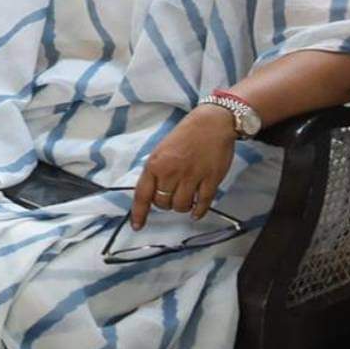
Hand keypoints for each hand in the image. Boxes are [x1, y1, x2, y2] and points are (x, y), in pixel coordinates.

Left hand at [129, 105, 237, 228]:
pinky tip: (197, 210)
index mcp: (155, 164)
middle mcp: (171, 172)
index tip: (137, 226)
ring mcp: (192, 176)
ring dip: (182, 207)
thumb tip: (151, 193)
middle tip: (172, 195)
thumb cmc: (185, 135)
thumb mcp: (161, 150)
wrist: (212, 123)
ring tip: (186, 198)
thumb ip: (156, 171)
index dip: (139, 213)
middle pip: (163, 203)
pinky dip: (199, 211)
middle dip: (166, 204)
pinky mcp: (210, 179)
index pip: (142, 194)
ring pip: (181, 206)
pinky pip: (202, 204)